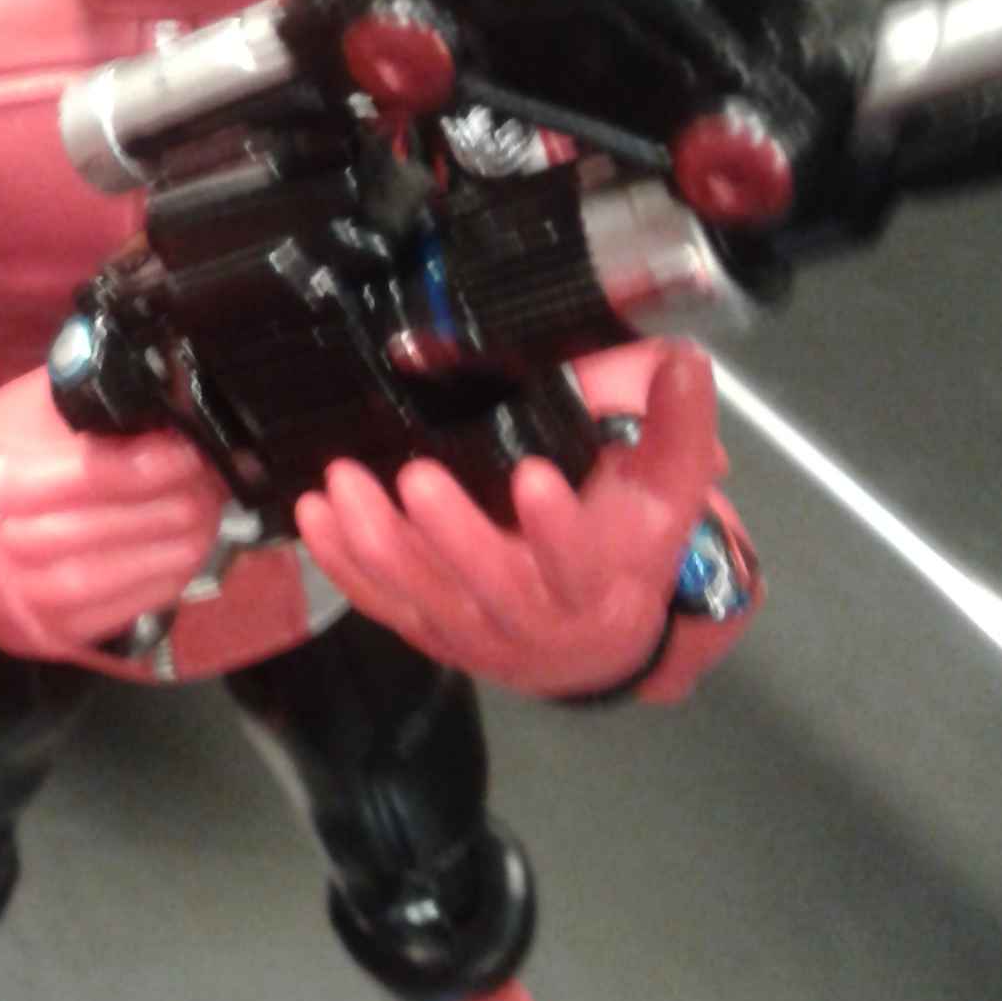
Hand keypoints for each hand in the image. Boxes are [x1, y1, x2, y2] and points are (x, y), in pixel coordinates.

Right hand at [0, 368, 227, 663]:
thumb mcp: (8, 415)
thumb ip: (77, 399)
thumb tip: (152, 390)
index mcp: (3, 488)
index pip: (99, 478)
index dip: (158, 462)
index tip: (194, 446)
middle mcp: (16, 552)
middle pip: (123, 528)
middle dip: (183, 500)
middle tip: (215, 474)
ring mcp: (31, 601)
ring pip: (129, 575)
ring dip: (183, 542)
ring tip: (209, 511)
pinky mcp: (45, 633)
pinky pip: (122, 611)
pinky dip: (162, 582)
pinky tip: (183, 553)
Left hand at [294, 345, 720, 697]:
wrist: (596, 641)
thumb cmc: (626, 551)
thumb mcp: (666, 494)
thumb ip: (678, 427)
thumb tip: (686, 358)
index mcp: (601, 586)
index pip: (580, 564)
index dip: (557, 529)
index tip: (536, 478)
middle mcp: (537, 620)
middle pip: (491, 587)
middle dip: (451, 534)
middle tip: (415, 478)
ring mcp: (477, 633)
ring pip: (423, 597)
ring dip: (378, 544)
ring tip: (343, 486)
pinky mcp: (430, 632)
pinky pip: (382, 603)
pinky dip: (344, 565)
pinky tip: (314, 518)